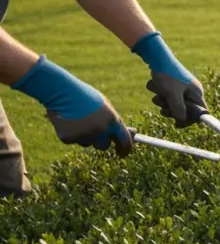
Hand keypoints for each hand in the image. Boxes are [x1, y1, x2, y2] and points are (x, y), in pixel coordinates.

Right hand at [10, 55, 132, 155]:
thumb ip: (116, 122)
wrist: (62, 91)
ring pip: (86, 143)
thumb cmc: (85, 97)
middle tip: (92, 130)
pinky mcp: (69, 138)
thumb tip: (133, 133)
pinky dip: (70, 133)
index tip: (121, 152)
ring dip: (84, 135)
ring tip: (77, 119)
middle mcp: (101, 130)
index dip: (124, 150)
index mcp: (113, 121)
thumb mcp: (105, 107)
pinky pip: (72, 140)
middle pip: (104, 146)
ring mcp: (85, 135)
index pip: (125, 143)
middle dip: (100, 141)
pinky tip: (66, 120)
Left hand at [132, 31, 205, 127]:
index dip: (190, 120)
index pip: (200, 112)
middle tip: (163, 109)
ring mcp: (183, 88)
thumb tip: (182, 120)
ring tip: (156, 96)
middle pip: (185, 110)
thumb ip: (178, 108)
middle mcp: (192, 91)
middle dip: (171, 110)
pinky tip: (156, 87)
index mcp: (196, 93)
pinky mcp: (173, 85)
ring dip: (163, 102)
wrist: (156, 57)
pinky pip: (168, 96)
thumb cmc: (167, 75)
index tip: (177, 124)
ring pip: (174, 103)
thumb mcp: (172, 94)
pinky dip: (161, 94)